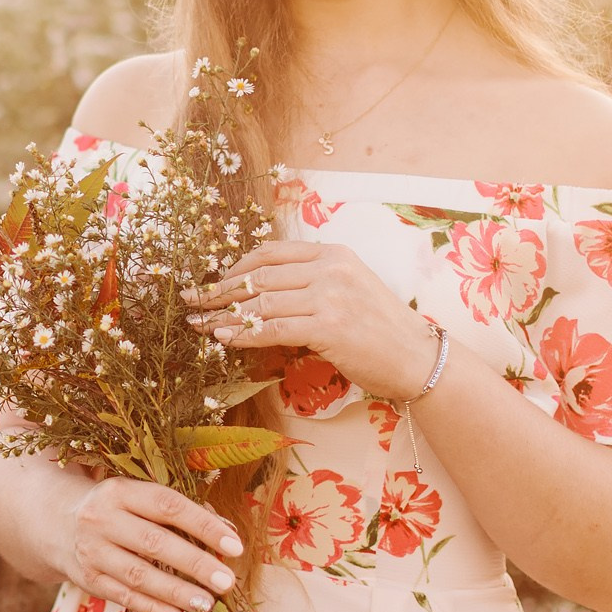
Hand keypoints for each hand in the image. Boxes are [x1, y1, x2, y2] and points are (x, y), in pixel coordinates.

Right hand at [52, 476, 243, 611]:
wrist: (54, 524)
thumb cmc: (114, 509)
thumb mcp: (136, 497)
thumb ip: (177, 511)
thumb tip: (227, 531)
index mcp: (119, 491)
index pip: (167, 505)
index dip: (203, 524)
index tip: (235, 544)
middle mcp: (101, 519)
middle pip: (154, 542)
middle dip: (195, 563)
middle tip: (226, 580)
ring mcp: (92, 551)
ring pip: (139, 575)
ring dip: (176, 592)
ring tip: (208, 603)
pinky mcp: (88, 579)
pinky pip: (125, 597)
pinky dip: (153, 609)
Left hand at [184, 241, 443, 401]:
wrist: (418, 358)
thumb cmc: (382, 331)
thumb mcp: (350, 290)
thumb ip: (312, 284)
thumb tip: (260, 295)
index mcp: (333, 254)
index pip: (271, 252)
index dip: (235, 267)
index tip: (213, 282)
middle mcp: (329, 269)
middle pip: (260, 276)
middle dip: (220, 291)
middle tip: (193, 302)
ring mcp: (329, 296)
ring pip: (262, 302)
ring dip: (225, 315)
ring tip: (200, 324)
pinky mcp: (328, 326)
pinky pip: (273, 328)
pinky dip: (244, 334)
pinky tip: (225, 339)